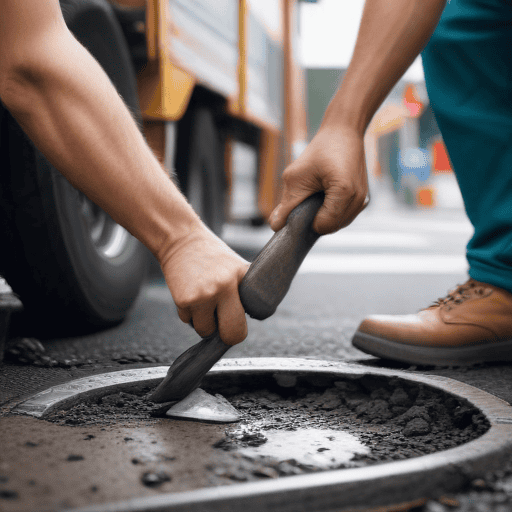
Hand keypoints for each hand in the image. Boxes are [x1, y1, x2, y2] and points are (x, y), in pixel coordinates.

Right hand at [159, 226, 249, 344]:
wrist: (180, 239)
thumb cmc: (211, 256)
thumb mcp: (235, 266)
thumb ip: (246, 290)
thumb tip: (257, 315)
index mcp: (242, 276)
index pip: (255, 313)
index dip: (243, 323)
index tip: (238, 320)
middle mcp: (225, 286)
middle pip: (233, 334)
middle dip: (226, 335)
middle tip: (221, 325)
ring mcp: (204, 294)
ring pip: (206, 331)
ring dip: (203, 322)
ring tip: (202, 301)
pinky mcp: (185, 299)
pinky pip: (188, 321)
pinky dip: (189, 314)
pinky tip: (189, 295)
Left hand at [269, 126, 368, 234]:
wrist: (343, 133)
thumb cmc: (320, 150)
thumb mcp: (296, 176)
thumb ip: (287, 205)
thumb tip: (276, 227)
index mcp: (344, 191)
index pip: (323, 226)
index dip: (308, 221)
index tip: (300, 206)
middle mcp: (358, 199)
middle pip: (331, 228)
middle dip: (315, 219)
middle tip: (307, 199)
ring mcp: (363, 201)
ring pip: (338, 225)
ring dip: (324, 216)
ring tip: (317, 195)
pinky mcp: (363, 200)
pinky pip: (343, 217)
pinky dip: (332, 212)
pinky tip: (326, 197)